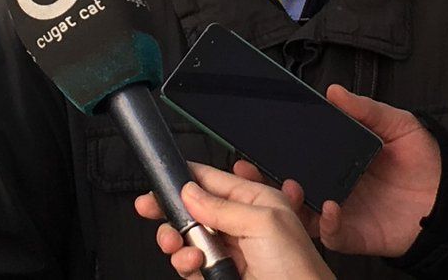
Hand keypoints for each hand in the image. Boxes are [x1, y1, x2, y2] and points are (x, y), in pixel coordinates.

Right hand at [134, 163, 332, 279]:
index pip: (213, 180)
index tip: (161, 179)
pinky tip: (194, 264)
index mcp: (256, 201)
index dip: (185, 178)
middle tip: (149, 208)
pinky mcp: (220, 274)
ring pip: (187, 237)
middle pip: (194, 209)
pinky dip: (185, 263)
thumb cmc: (298, 270)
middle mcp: (241, 224)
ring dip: (177, 240)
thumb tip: (189, 192)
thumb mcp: (262, 224)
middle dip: (171, 210)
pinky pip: (190, 264)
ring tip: (177, 244)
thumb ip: (221, 206)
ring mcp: (229, 251)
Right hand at [234, 85, 440, 257]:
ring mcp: (339, 211)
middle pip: (286, 183)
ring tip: (288, 186)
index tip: (250, 141)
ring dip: (287, 201)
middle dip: (261, 178)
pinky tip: (331, 208)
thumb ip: (365, 109)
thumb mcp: (395, 124)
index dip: (270, 150)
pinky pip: (329, 234)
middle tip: (246, 167)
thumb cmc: (424, 159)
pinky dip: (327, 223)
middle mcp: (330, 185)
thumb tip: (334, 91)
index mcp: (335, 158)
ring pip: (299, 212)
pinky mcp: (353, 234)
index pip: (294, 154)